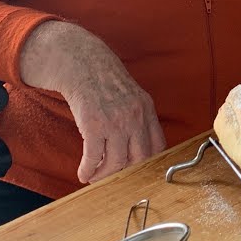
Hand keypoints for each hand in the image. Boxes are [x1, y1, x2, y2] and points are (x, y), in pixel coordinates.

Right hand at [20, 21, 165, 182]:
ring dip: (104, 175)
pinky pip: (94, 158)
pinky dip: (88, 170)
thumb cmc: (104, 80)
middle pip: (139, 159)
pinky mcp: (94, 125)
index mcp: (146, 109)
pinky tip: (83, 173)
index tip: (137, 171)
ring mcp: (115, 122)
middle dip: (126, 173)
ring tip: (95, 176)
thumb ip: (138, 117)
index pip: (158, 146)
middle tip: (114, 177)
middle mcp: (134, 117)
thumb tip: (137, 145)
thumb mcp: (131, 95)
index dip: (148, 163)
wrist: (82, 63)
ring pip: (116, 163)